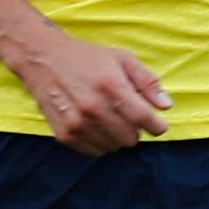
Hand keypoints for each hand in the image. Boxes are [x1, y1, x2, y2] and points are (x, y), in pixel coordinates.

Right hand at [12, 30, 169, 154]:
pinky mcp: (64, 134)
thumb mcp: (122, 59)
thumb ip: (147, 82)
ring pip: (114, 147)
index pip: (144, 119)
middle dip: (136, 130)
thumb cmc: (87, 58)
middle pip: (131, 137)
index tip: (158, 125)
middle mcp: (93, 107)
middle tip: (129, 116)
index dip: (157, 126)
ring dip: (117, 136)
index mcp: (111, 86)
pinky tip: (96, 125)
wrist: (43, 59)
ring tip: (110, 117)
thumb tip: (166, 106)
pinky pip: (94, 151)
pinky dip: (100, 142)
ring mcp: (77, 123)